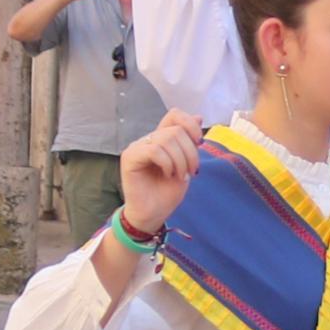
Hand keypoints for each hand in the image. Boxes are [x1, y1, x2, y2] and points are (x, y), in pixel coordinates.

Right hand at [119, 114, 208, 236]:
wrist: (153, 214)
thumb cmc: (167, 192)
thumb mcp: (186, 164)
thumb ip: (190, 142)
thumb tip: (198, 116)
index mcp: (162, 139)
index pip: (175, 115)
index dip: (190, 125)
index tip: (200, 143)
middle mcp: (148, 139)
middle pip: (175, 130)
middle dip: (190, 152)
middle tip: (191, 172)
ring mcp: (137, 147)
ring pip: (166, 139)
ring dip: (180, 160)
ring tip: (180, 176)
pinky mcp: (130, 157)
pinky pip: (154, 150)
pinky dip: (167, 163)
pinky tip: (168, 175)